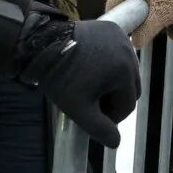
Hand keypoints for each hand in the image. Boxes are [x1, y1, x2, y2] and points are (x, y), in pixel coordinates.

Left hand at [18, 19, 141, 146]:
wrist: (43, 44)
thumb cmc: (61, 78)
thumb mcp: (79, 109)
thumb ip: (100, 129)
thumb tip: (116, 143)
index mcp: (125, 72)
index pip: (128, 105)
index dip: (111, 116)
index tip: (92, 116)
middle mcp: (129, 52)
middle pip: (130, 87)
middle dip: (114, 98)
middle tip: (91, 101)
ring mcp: (121, 38)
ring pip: (125, 70)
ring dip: (113, 80)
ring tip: (90, 84)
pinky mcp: (112, 28)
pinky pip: (118, 53)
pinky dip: (109, 62)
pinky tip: (91, 66)